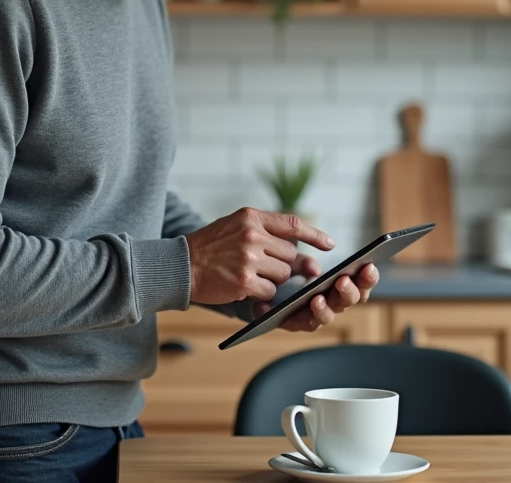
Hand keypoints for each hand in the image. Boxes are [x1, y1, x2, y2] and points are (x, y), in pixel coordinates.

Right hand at [186, 208, 334, 304]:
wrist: (180, 265)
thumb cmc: (211, 247)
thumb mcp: (237, 228)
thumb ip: (270, 237)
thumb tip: (310, 263)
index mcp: (251, 217)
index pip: (293, 223)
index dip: (314, 235)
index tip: (329, 244)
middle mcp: (252, 235)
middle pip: (290, 254)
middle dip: (281, 264)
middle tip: (260, 265)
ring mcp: (248, 258)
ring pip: (283, 274)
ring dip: (271, 280)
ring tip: (247, 273)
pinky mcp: (244, 281)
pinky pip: (270, 291)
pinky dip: (261, 294)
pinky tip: (243, 286)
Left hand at [253, 257, 380, 332]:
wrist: (255, 289)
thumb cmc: (282, 271)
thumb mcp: (293, 262)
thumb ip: (304, 263)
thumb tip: (315, 269)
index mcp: (338, 282)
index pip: (360, 281)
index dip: (368, 277)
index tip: (369, 266)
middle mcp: (331, 300)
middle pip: (350, 299)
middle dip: (350, 290)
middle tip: (343, 279)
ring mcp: (317, 313)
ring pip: (331, 313)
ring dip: (328, 305)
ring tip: (321, 296)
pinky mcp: (299, 323)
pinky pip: (310, 323)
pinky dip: (312, 315)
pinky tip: (313, 302)